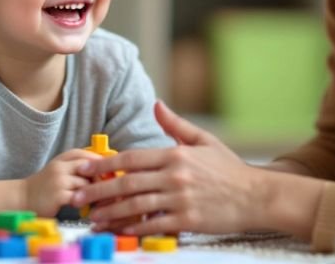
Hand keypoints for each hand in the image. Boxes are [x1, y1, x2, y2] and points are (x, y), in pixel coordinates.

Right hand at [24, 149, 101, 215]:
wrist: (22, 198)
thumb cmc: (44, 187)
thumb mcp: (58, 171)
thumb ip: (75, 168)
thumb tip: (101, 171)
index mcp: (61, 159)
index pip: (85, 154)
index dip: (99, 161)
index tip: (108, 171)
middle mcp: (60, 167)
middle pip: (88, 166)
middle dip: (100, 177)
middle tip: (106, 188)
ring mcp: (58, 180)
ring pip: (85, 183)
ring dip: (92, 192)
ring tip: (94, 200)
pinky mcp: (58, 195)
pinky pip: (79, 197)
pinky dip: (84, 202)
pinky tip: (84, 207)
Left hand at [70, 101, 268, 234]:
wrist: (256, 195)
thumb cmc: (229, 169)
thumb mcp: (204, 141)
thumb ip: (176, 125)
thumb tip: (156, 104)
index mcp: (175, 154)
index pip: (131, 159)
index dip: (105, 165)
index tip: (86, 169)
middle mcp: (174, 175)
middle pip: (127, 184)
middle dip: (99, 191)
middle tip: (77, 197)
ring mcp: (180, 198)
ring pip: (136, 206)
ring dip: (111, 213)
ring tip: (93, 219)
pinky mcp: (188, 219)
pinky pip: (154, 224)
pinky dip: (134, 228)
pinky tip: (120, 231)